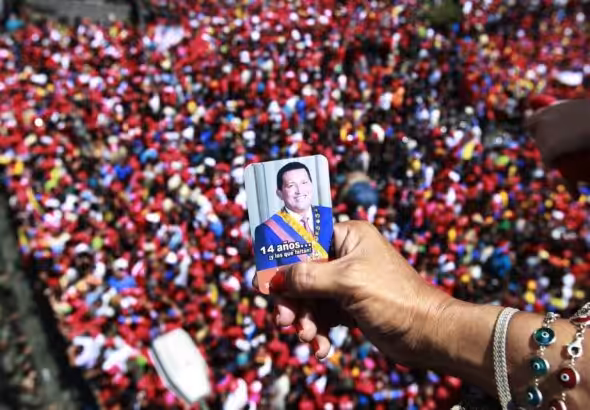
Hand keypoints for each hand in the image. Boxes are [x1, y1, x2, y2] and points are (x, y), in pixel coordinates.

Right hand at [255, 220, 452, 365]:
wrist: (428, 334)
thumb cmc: (395, 298)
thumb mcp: (348, 282)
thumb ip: (308, 277)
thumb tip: (274, 277)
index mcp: (347, 236)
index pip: (303, 239)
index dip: (281, 259)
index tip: (264, 280)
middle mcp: (345, 255)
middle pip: (300, 273)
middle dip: (293, 300)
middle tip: (285, 321)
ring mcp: (345, 282)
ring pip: (308, 298)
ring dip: (305, 320)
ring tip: (310, 338)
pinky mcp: (348, 306)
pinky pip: (321, 316)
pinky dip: (318, 332)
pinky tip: (321, 348)